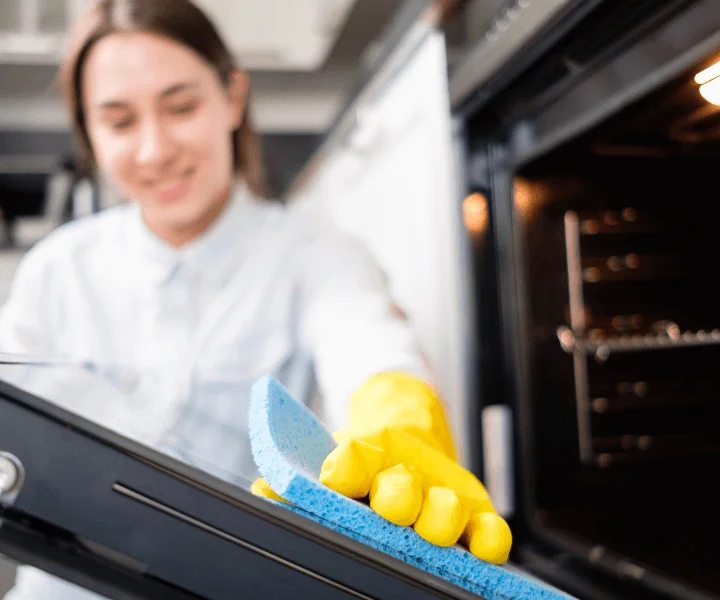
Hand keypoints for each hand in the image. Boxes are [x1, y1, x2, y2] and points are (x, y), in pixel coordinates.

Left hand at [253, 371, 511, 563]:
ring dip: (440, 518)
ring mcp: (443, 491)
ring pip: (448, 507)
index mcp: (366, 456)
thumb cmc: (365, 458)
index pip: (354, 459)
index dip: (347, 468)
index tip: (336, 478)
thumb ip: (293, 478)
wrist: (410, 427)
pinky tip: (481, 549)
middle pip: (402, 489)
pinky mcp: (476, 509)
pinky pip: (491, 527)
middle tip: (391, 508)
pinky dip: (490, 539)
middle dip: (398, 498)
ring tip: (432, 533)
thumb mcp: (329, 458)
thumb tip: (263, 490)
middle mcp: (406, 473)